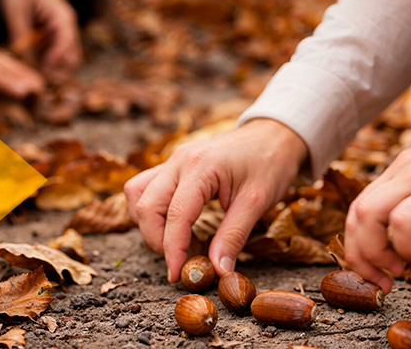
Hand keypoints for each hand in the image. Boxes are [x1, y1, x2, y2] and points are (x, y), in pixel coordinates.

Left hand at [0, 0, 82, 81]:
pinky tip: (31, 66)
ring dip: (51, 68)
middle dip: (59, 70)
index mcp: (62, 18)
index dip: (56, 60)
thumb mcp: (15, 14)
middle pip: (72, 57)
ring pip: (64, 59)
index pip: (66, 44)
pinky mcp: (51, 36)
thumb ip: (20, 39)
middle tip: (39, 81)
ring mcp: (60, 32)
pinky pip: (52, 55)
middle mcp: (66, 27)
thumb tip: (24, 65)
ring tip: (33, 76)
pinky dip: (44, 62)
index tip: (43, 72)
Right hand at [124, 119, 307, 281]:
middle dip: (157, 240)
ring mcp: (173, 160)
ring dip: (148, 223)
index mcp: (201, 166)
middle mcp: (179, 160)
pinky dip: (151, 210)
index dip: (173, 250)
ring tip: (175, 241)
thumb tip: (218, 271)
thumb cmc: (269, 164)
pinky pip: (145, 187)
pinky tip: (173, 223)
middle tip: (181, 261)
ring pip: (137, 194)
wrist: (273, 135)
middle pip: (146, 205)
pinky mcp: (173, 165)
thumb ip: (233, 237)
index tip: (178, 276)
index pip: (175, 215)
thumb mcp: (257, 202)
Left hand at [344, 118, 410, 292]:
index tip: (377, 269)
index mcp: (405, 167)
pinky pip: (402, 223)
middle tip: (382, 280)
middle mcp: (405, 170)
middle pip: (357, 214)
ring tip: (401, 270)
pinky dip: (406, 247)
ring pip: (366, 217)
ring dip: (375, 254)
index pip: (362, 206)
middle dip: (360, 256)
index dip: (361, 243)